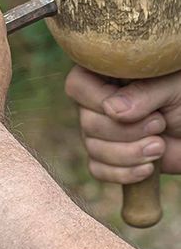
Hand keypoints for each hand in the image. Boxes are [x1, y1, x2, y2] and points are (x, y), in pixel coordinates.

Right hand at [65, 66, 180, 183]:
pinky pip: (98, 169)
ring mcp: (99, 130)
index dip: (99, 101)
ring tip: (159, 146)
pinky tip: (148, 168)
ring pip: (93, 148)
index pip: (77, 85)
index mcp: (105, 75)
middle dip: (127, 131)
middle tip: (159, 124)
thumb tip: (110, 110)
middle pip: (87, 122)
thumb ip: (142, 93)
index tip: (135, 108)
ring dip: (130, 153)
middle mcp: (95, 102)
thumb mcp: (172, 88)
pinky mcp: (108, 157)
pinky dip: (123, 173)